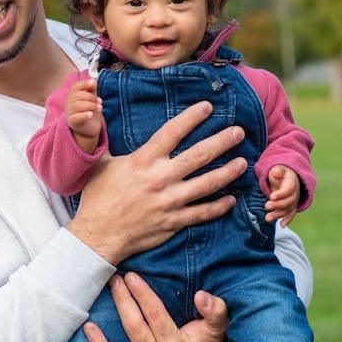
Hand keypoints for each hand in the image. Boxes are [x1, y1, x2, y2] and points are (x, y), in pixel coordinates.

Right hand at [65, 78, 103, 152]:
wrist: (88, 129)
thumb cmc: (89, 112)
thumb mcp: (91, 99)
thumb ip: (91, 89)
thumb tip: (93, 80)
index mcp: (73, 96)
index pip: (76, 87)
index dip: (84, 84)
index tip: (93, 83)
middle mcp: (69, 103)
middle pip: (78, 96)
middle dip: (91, 97)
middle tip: (99, 101)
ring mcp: (69, 113)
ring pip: (78, 106)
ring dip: (91, 105)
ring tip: (99, 108)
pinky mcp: (72, 122)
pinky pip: (77, 117)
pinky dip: (85, 115)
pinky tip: (91, 115)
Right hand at [68, 101, 245, 264]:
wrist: (98, 234)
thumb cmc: (98, 197)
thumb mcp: (101, 163)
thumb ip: (106, 140)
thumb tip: (99, 114)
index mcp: (144, 161)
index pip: (172, 132)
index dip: (191, 117)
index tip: (207, 106)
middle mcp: (161, 178)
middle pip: (199, 155)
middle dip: (222, 141)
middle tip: (238, 132)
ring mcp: (170, 201)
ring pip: (208, 184)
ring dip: (228, 172)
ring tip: (243, 162)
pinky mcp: (174, 221)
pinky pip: (203, 213)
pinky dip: (219, 206)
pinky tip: (231, 199)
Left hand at [85, 273, 228, 341]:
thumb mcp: (218, 326)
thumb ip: (215, 311)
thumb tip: (203, 296)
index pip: (156, 316)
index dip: (143, 295)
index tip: (133, 276)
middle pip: (137, 325)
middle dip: (125, 298)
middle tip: (118, 277)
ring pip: (126, 338)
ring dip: (116, 311)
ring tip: (110, 289)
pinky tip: (89, 329)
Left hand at [265, 165, 299, 225]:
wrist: (288, 178)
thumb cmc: (280, 173)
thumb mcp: (278, 169)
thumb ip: (277, 171)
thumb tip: (276, 173)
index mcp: (293, 183)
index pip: (288, 190)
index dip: (281, 194)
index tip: (271, 196)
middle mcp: (296, 193)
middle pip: (288, 201)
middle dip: (277, 205)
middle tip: (266, 206)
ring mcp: (294, 201)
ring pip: (288, 210)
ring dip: (278, 215)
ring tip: (268, 218)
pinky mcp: (292, 207)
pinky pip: (291, 214)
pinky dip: (287, 220)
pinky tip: (281, 225)